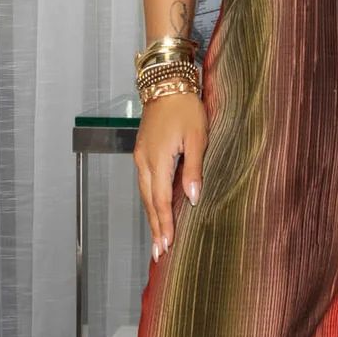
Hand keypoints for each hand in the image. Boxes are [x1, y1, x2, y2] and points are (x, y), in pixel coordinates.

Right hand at [134, 91, 206, 260]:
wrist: (166, 83)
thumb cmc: (186, 108)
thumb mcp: (197, 137)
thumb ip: (194, 169)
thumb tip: (192, 199)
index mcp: (158, 159)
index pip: (161, 200)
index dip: (165, 225)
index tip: (167, 245)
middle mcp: (144, 161)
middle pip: (149, 202)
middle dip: (155, 228)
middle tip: (159, 253)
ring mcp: (140, 157)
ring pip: (145, 194)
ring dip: (151, 218)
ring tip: (157, 239)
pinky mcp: (141, 152)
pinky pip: (144, 184)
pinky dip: (150, 201)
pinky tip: (155, 211)